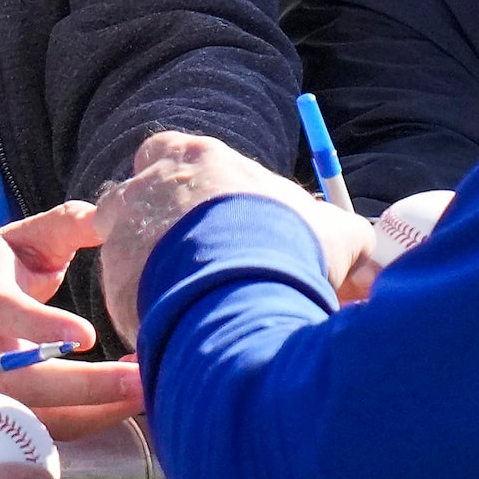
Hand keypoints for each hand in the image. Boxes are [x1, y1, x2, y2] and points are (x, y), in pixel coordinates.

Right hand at [0, 205, 140, 439]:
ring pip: (44, 414)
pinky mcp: (2, 416)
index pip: (11, 314)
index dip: (45, 327)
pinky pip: (52, 428)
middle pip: (31, 382)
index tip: (86, 335)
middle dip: (90, 386)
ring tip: (147, 383)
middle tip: (142, 378)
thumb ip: (66, 224)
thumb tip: (112, 217)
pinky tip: (127, 396)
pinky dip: (93, 417)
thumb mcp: (18, 238)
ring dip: (100, 407)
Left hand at [94, 133, 372, 345]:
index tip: (201, 209)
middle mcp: (150, 186)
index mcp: (199, 159)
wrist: (244, 289)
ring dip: (140, 265)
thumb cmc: (290, 247)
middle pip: (129, 194)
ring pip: (116, 242)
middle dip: (147, 220)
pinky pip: (122, 294)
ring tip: (177, 297)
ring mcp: (124, 232)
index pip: (171, 152)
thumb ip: (342, 237)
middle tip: (181, 255)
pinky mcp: (113, 281)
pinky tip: (171, 326)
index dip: (183, 180)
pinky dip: (142, 308)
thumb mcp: (335, 235)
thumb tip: (365, 259)